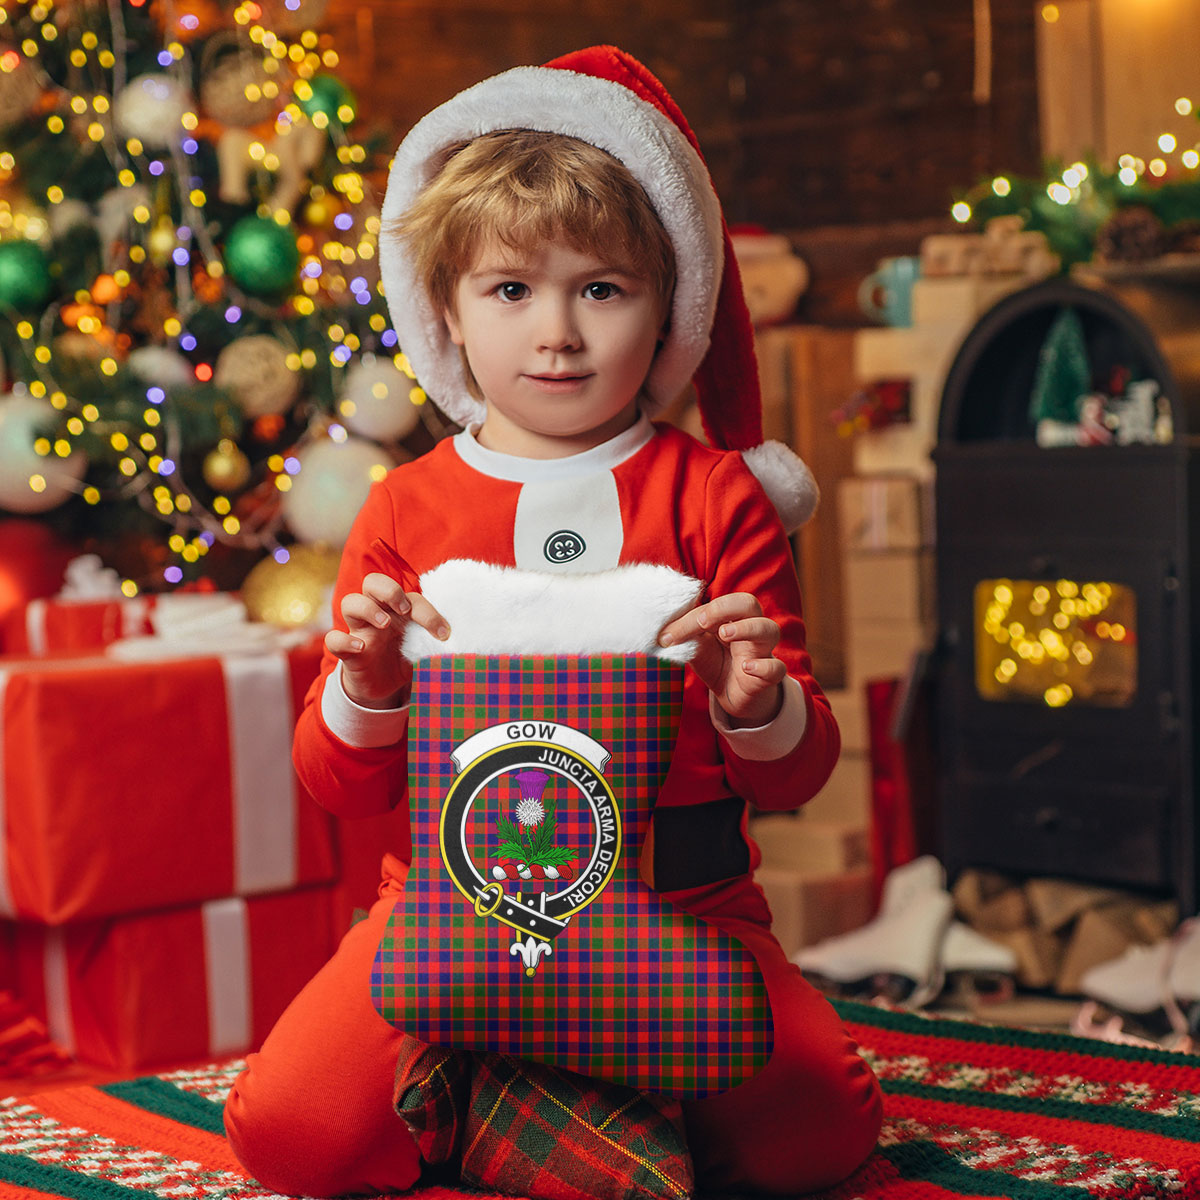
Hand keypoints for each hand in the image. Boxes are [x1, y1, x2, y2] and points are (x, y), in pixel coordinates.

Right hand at [324, 572, 448, 708]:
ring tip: (385, 624)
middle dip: (389, 590)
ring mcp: (359, 631)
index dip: (428, 612)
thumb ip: (437, 644)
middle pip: (373, 582)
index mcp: (398, 610)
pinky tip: (361, 648)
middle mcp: (377, 614)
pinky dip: (343, 640)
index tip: (443, 633)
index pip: (410, 596)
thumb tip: (464, 645)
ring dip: (368, 608)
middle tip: (404, 609)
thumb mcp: (424, 650)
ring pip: (350, 602)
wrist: (384, 689)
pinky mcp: (347, 652)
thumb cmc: (405, 659)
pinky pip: (333, 639)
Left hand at [658, 592, 784, 726]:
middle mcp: (750, 628)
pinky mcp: (769, 676)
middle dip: (725, 608)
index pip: (716, 605)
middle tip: (702, 622)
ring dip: (747, 628)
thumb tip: (661, 632)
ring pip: (769, 630)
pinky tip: (746, 667)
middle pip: (749, 603)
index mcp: (731, 617)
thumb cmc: (717, 663)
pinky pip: (776, 668)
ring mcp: (762, 651)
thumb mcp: (697, 648)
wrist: (734, 696)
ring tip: (725, 634)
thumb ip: (685, 636)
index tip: (668, 635)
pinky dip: (764, 666)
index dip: (692, 616)